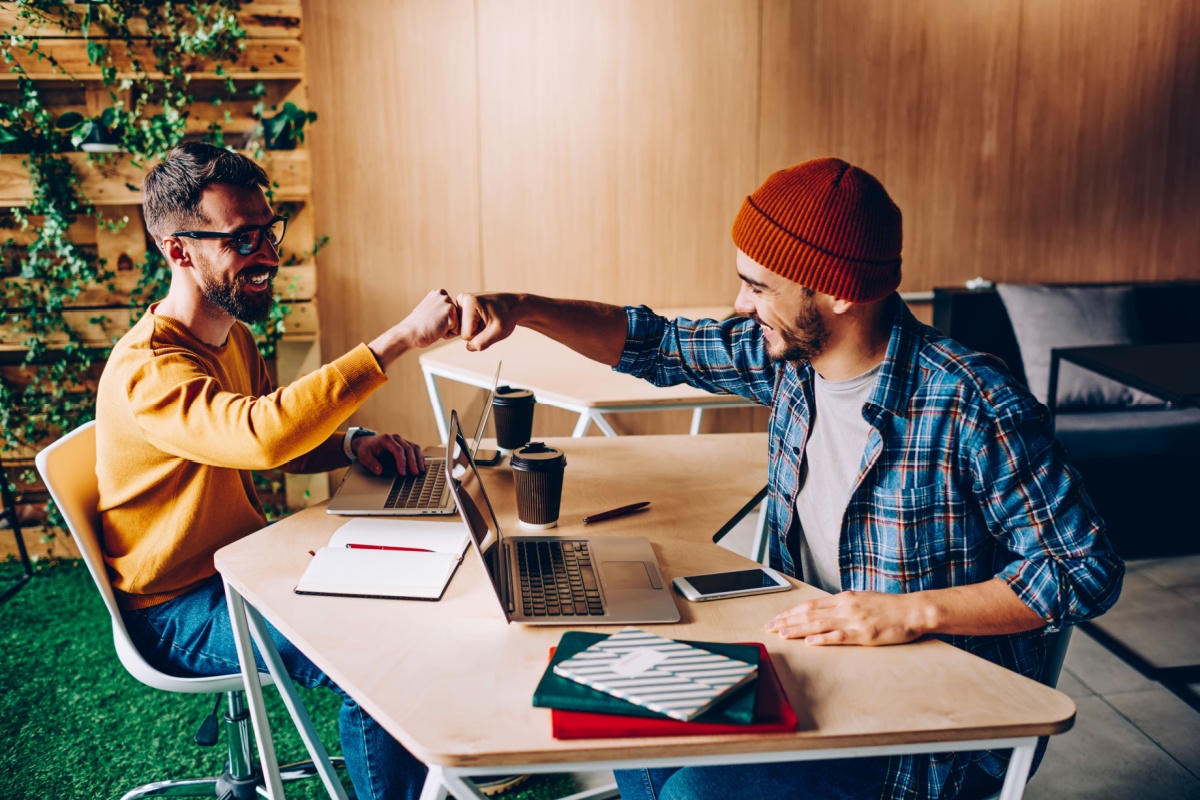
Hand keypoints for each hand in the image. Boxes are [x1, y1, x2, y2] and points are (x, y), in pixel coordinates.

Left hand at [353, 433, 425, 475]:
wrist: (367, 443)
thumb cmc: (367, 449)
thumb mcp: (364, 456)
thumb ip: (371, 463)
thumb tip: (379, 471)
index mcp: (386, 439)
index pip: (398, 450)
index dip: (402, 462)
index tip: (403, 473)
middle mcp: (396, 438)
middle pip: (408, 449)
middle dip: (412, 462)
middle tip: (414, 473)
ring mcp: (402, 440)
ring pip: (414, 448)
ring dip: (419, 460)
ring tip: (421, 471)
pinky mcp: (406, 444)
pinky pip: (415, 449)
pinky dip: (419, 458)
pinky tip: (421, 466)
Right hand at [370, 289, 459, 368]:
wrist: (408, 334)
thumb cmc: (417, 327)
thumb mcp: (429, 311)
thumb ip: (439, 308)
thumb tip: (447, 313)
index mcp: (438, 293)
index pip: (452, 311)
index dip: (442, 320)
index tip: (430, 320)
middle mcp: (443, 295)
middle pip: (457, 317)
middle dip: (446, 325)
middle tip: (431, 324)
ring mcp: (447, 302)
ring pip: (458, 323)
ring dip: (448, 330)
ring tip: (433, 327)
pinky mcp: (451, 312)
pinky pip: (457, 330)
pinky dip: (448, 335)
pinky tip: (436, 330)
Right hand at [457, 292, 519, 351]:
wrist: (514, 305)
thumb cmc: (508, 316)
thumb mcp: (498, 332)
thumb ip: (482, 343)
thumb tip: (468, 347)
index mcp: (469, 303)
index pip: (465, 335)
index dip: (480, 335)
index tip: (491, 324)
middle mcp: (462, 299)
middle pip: (462, 331)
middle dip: (477, 331)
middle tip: (490, 322)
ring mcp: (461, 301)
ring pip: (462, 328)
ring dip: (476, 328)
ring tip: (487, 319)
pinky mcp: (462, 304)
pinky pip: (464, 324)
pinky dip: (474, 324)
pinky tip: (483, 317)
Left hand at [765, 590, 930, 645]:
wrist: (912, 610)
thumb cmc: (889, 606)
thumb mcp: (862, 599)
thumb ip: (844, 604)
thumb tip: (826, 610)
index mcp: (843, 598)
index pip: (810, 604)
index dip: (790, 612)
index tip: (776, 618)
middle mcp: (845, 607)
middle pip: (809, 613)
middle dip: (786, 621)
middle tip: (769, 627)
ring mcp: (854, 620)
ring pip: (819, 625)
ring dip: (797, 630)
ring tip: (781, 634)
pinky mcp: (864, 634)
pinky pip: (839, 637)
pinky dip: (822, 639)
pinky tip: (809, 642)